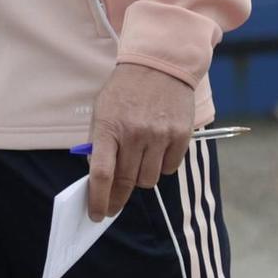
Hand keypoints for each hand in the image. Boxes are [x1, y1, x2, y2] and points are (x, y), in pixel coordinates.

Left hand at [84, 62, 193, 220]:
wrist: (160, 63)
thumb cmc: (126, 90)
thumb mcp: (102, 109)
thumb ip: (98, 142)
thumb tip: (97, 178)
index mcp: (109, 126)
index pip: (101, 173)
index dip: (98, 198)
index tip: (96, 214)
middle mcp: (134, 133)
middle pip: (126, 181)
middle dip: (117, 198)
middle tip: (113, 206)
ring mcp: (159, 135)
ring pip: (149, 179)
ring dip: (141, 178)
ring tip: (138, 160)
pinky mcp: (180, 135)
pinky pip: (169, 168)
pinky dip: (161, 166)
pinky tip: (157, 149)